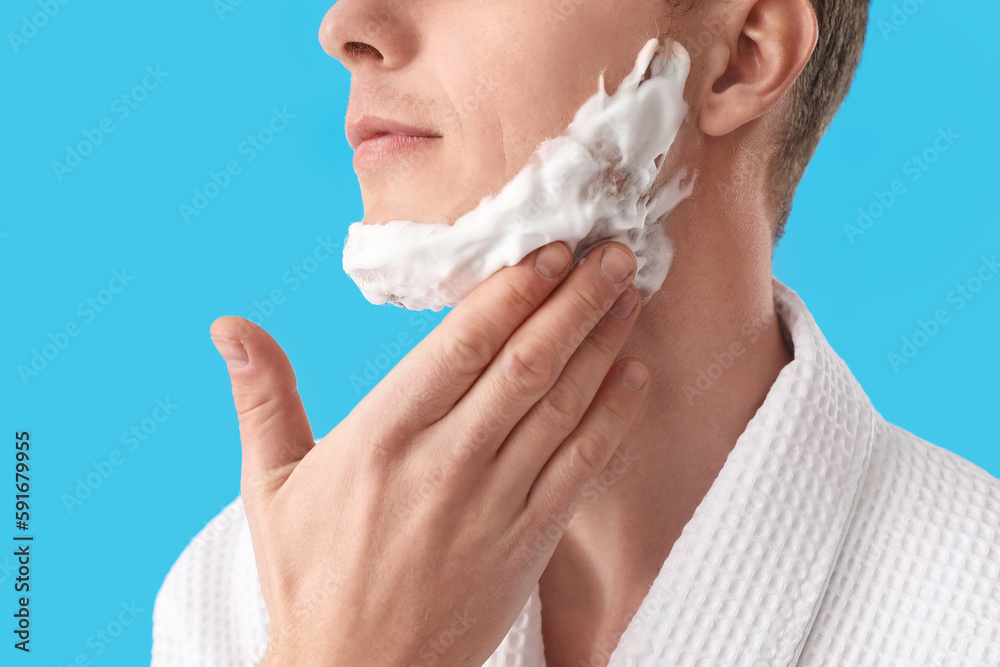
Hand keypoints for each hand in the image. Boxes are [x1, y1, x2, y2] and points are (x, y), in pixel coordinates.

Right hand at [209, 240, 649, 665]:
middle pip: (525, 363)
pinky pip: (582, 466)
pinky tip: (634, 373)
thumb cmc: (311, 578)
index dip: (513, 292)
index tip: (550, 250)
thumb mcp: (271, 485)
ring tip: (630, 294)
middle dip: (575, 300)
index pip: (461, 345)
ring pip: (562, 405)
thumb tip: (227, 326)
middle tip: (614, 251)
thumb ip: (263, 397)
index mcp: (382, 437)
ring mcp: (495, 503)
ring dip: (602, 343)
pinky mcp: (529, 542)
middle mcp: (445, 462)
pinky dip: (613, 416)